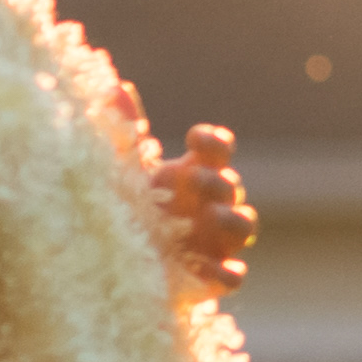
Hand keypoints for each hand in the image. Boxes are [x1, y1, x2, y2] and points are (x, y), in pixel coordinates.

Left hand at [112, 85, 255, 299]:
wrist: (120, 266)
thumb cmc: (130, 210)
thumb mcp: (126, 172)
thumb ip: (126, 131)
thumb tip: (116, 86)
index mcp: (194, 173)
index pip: (219, 150)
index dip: (213, 142)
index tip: (194, 139)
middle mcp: (212, 203)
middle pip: (231, 185)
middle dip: (218, 179)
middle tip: (196, 179)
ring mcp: (218, 240)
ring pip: (245, 225)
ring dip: (233, 218)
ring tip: (213, 216)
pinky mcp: (214, 275)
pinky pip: (233, 274)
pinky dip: (228, 271)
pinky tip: (213, 268)